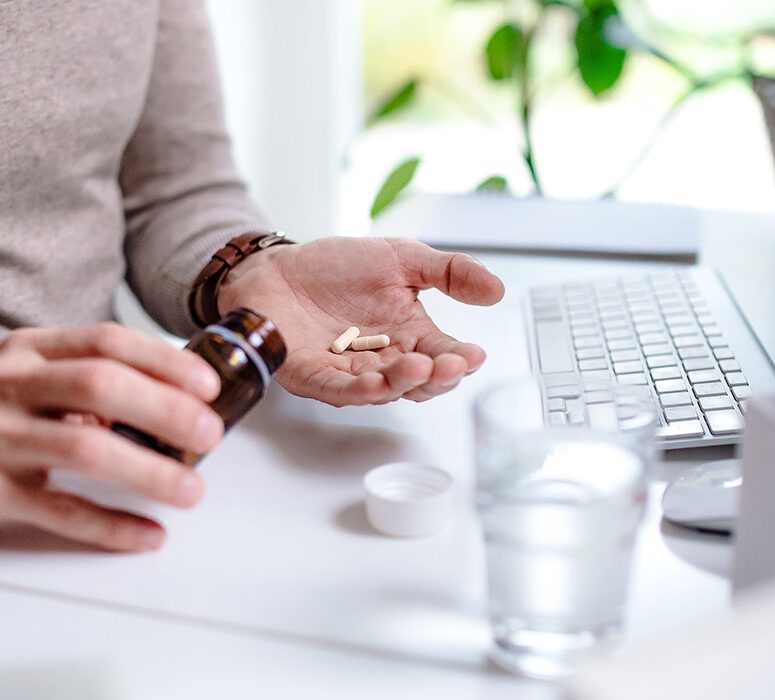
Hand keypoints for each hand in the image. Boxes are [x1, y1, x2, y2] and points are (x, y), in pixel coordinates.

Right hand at [0, 324, 223, 550]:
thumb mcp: (32, 383)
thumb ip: (92, 383)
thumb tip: (176, 403)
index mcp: (27, 351)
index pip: (105, 342)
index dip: (163, 361)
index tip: (208, 384)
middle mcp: (5, 385)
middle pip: (99, 386)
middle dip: (165, 409)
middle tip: (209, 435)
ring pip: (84, 448)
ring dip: (148, 472)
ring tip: (189, 490)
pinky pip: (60, 510)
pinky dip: (111, 525)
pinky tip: (146, 533)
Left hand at [219, 237, 504, 405]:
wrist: (277, 268)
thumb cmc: (335, 268)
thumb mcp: (402, 258)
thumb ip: (449, 272)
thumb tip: (497, 289)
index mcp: (409, 335)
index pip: (443, 355)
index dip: (461, 359)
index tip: (474, 353)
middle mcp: (384, 360)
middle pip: (419, 382)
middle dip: (438, 375)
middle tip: (451, 363)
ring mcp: (350, 374)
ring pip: (385, 389)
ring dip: (404, 381)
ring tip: (420, 366)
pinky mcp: (315, 378)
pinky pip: (341, 391)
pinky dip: (361, 390)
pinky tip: (378, 382)